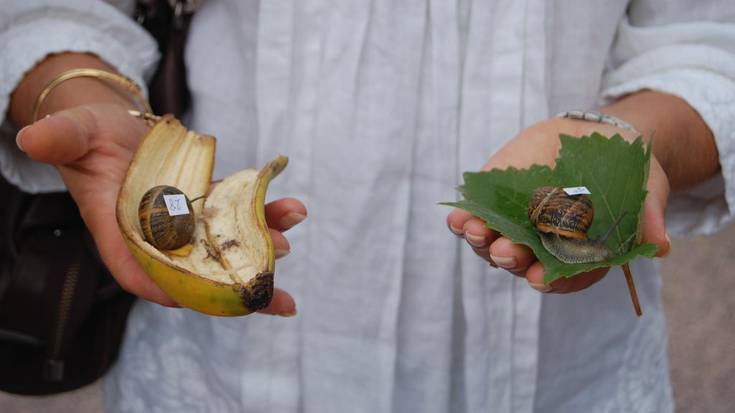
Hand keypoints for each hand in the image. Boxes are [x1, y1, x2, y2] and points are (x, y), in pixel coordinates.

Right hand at [16, 103, 305, 314]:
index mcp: (118, 230)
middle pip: (194, 269)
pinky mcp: (209, 206)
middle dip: (231, 284)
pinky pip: (239, 217)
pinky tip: (291, 210)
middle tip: (268, 293)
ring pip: (224, 245)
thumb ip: (61, 137)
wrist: (117, 125)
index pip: (136, 268)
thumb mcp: (74, 132)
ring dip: (260, 248)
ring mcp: (187, 223)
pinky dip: (264, 217)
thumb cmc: (89, 133)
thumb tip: (34, 136)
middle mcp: (157, 236)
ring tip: (287, 243)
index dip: (161, 285)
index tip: (188, 299)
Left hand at [446, 117, 670, 292]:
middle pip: (523, 263)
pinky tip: (457, 217)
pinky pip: (476, 216)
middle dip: (512, 259)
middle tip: (506, 253)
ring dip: (481, 242)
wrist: (599, 138)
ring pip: (493, 244)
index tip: (540, 279)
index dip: (552, 280)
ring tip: (474, 231)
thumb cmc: (626, 173)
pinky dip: (464, 219)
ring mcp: (516, 225)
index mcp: (577, 255)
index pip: (563, 277)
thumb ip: (648, 218)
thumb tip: (661, 246)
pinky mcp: (496, 200)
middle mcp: (543, 247)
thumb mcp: (645, 190)